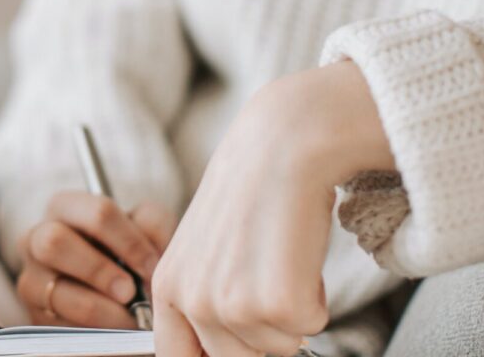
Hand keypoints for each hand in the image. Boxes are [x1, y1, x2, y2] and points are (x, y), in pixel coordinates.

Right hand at [16, 190, 178, 327]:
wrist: (115, 293)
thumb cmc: (127, 251)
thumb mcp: (144, 229)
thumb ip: (152, 225)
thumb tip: (149, 254)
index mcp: (65, 207)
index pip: (97, 213)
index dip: (129, 241)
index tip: (152, 266)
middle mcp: (38, 238)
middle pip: (55, 242)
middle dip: (99, 270)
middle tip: (130, 292)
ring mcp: (31, 279)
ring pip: (55, 291)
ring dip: (98, 308)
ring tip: (127, 319)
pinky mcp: (35, 317)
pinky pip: (56, 326)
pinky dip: (90, 332)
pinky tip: (111, 333)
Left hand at [150, 74, 343, 356]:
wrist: (279, 147)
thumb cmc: (250, 193)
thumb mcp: (206, 248)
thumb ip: (204, 299)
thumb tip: (224, 348)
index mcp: (168, 285)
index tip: (237, 344)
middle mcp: (192, 300)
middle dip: (263, 330)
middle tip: (266, 273)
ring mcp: (232, 305)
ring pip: (279, 347)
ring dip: (290, 311)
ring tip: (278, 254)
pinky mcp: (276, 304)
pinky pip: (310, 328)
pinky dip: (314, 297)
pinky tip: (296, 251)